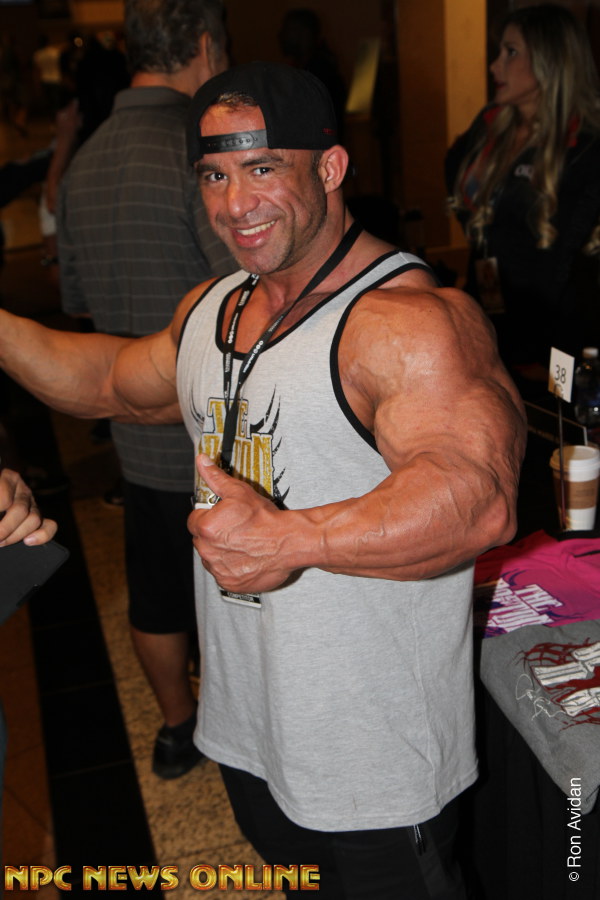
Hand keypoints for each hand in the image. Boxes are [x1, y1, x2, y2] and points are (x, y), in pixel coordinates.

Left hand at [0, 468, 57, 545]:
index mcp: (8, 477)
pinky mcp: (39, 517)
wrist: (0, 500)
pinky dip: (41, 536)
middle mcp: (22, 489)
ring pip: (34, 519)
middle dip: (4, 528)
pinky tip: (27, 541)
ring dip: (15, 535)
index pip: (4, 498)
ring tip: (1, 542)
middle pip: (20, 510)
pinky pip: (50, 526)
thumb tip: (0, 512)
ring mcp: (32, 503)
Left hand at [188, 454, 291, 593]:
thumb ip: (215, 478)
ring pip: (211, 557)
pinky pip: (223, 573)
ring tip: (241, 542)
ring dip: (221, 551)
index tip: (222, 516)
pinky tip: (245, 556)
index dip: (208, 516)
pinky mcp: (230, 583)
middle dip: (213, 534)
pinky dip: (231, 567)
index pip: (194, 520)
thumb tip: (202, 461)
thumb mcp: (239, 492)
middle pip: (201, 540)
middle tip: (235, 529)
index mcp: (206, 527)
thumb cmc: (265, 518)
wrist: (289, 542)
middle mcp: (208, 551)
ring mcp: (219, 569)